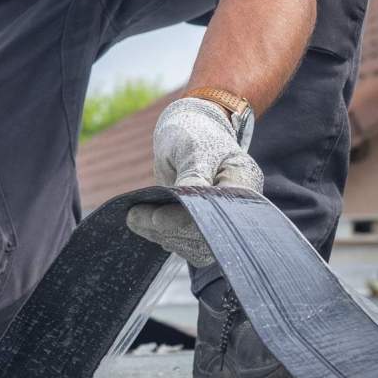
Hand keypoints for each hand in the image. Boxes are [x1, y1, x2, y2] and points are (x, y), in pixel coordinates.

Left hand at [126, 97, 262, 265]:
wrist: (189, 133)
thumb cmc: (194, 134)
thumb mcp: (193, 149)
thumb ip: (193, 176)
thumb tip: (186, 207)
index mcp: (243, 183)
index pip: (218, 214)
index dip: (187, 220)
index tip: (157, 218)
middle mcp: (235, 208)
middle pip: (206, 234)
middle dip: (168, 229)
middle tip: (133, 217)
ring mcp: (219, 220)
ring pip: (194, 244)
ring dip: (161, 235)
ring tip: (133, 218)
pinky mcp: (203, 227)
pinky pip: (186, 243)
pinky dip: (163, 236)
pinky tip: (144, 225)